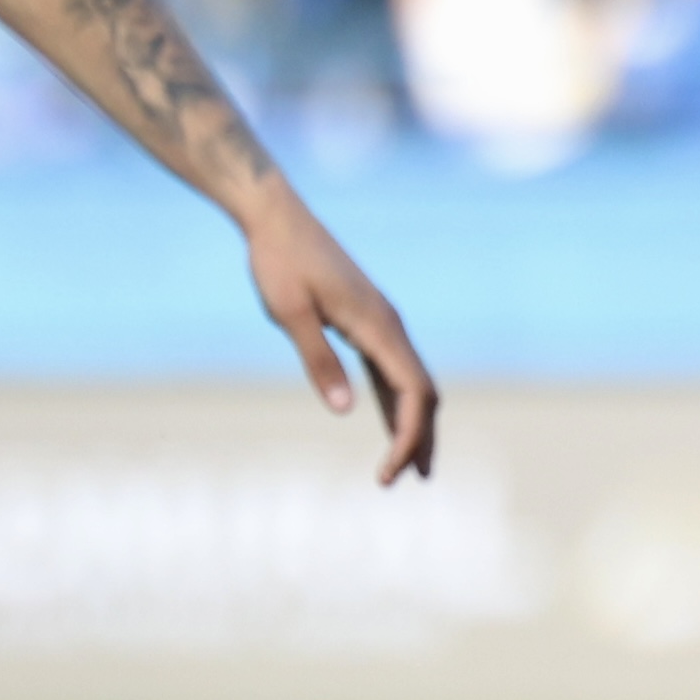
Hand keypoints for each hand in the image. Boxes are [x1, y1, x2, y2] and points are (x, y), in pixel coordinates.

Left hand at [240, 195, 437, 483]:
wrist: (275, 218)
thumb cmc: (278, 262)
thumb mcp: (290, 314)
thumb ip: (318, 361)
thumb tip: (344, 411)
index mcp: (377, 325)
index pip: (413, 392)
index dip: (407, 437)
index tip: (387, 474)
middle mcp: (389, 324)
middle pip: (423, 391)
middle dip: (420, 437)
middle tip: (411, 481)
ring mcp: (381, 321)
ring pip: (411, 380)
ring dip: (412, 422)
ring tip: (408, 465)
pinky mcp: (367, 319)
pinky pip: (392, 368)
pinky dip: (395, 400)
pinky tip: (387, 422)